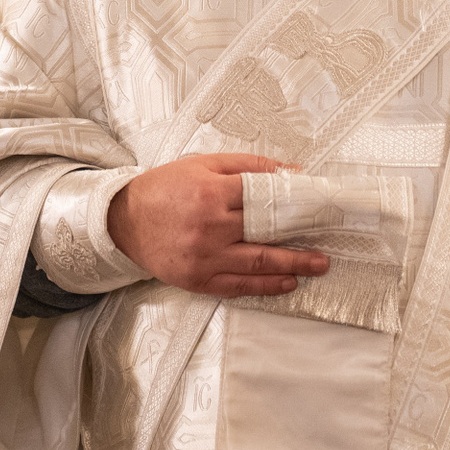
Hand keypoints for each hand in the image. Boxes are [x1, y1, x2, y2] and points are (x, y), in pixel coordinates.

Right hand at [105, 153, 327, 297]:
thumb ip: (247, 166)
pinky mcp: (198, 279)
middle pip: (266, 234)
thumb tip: (290, 171)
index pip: (265, 197)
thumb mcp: (202, 165)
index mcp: (211, 193)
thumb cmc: (164, 188)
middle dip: (301, 239)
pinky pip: (238, 285)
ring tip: (316, 265)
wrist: (123, 220)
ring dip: (292, 266)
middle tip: (327, 244)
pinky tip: (285, 282)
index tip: (320, 206)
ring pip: (257, 263)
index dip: (296, 201)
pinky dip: (265, 285)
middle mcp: (210, 227)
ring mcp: (204, 257)